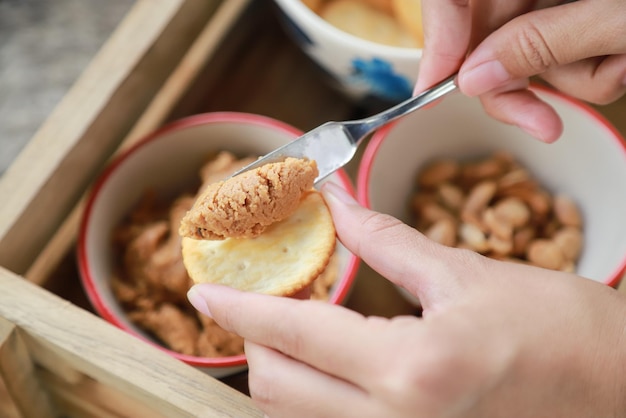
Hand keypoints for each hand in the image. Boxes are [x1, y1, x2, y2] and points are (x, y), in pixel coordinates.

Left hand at [188, 182, 625, 417]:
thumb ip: (385, 240)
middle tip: (260, 299)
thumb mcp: (464, 274)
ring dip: (278, 370)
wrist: (615, 392)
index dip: (238, 309)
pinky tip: (327, 362)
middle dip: (254, 340)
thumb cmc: (560, 331)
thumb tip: (335, 206)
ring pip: (295, 417)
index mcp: (411, 371)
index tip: (204, 292)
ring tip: (290, 326)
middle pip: (277, 387)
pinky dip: (310, 396)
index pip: (293, 335)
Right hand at [415, 0, 625, 142]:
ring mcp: (548, 3)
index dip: (436, 40)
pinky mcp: (569, 19)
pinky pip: (556, 56)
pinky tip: (621, 57)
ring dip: (571, 77)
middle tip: (539, 123)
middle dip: (514, 84)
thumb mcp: (613, 17)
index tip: (431, 91)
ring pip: (524, 54)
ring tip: (621, 61)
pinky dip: (588, 70)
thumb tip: (473, 79)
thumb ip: (539, 43)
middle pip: (483, 34)